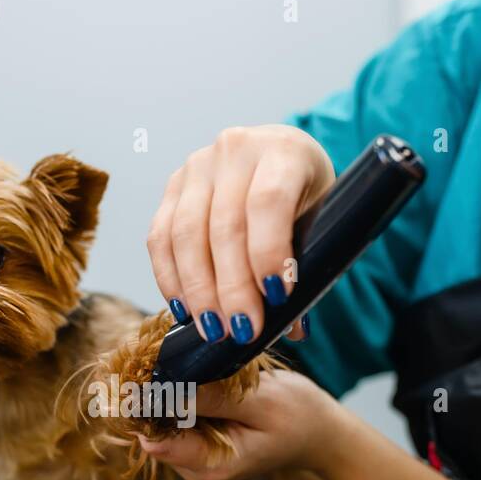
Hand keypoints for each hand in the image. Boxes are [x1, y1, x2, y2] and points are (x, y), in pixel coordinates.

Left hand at [138, 370, 348, 479]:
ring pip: (162, 419)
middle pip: (153, 427)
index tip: (151, 367)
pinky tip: (205, 381)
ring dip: (174, 390)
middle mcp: (195, 469)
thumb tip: (162, 392)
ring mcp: (194, 459)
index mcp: (211, 465)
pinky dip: (185, 396)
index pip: (153, 437)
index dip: (145, 401)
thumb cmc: (299, 416)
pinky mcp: (197, 445)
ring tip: (202, 370)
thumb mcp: (262, 401)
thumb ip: (212, 400)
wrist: (320, 434)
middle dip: (162, 391)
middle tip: (182, 358)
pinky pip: (177, 417)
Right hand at [147, 125, 334, 343]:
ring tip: (214, 329)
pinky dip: (170, 278)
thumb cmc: (305, 196)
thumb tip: (292, 328)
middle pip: (225, 225)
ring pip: (186, 234)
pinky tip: (184, 309)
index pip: (269, 201)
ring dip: (198, 290)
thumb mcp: (320, 222)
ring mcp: (197, 166)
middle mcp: (236, 149)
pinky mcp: (171, 187)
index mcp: (283, 150)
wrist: (278, 161)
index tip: (277, 297)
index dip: (270, 252)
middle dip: (232, 287)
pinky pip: (160, 238)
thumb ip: (308, 269)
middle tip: (243, 330)